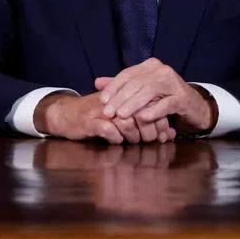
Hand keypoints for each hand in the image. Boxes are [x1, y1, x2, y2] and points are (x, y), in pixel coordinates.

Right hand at [33, 92, 175, 143]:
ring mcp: (101, 111)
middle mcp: (115, 101)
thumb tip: (172, 133)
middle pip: (141, 113)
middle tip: (155, 141)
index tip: (166, 133)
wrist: (67, 114)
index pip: (149, 103)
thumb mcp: (124, 115)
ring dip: (134, 136)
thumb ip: (148, 122)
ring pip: (126, 122)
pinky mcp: (89, 122)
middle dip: (151, 130)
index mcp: (125, 95)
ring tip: (137, 142)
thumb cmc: (100, 116)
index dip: (160, 120)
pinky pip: (107, 130)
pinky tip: (118, 141)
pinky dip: (116, 138)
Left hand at [95, 59, 215, 133]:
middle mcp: (162, 70)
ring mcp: (173, 83)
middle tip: (108, 112)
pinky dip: (154, 110)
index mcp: (150, 66)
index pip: (127, 74)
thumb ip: (121, 86)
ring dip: (133, 104)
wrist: (193, 107)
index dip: (114, 87)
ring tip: (121, 115)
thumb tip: (97, 82)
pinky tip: (143, 118)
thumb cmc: (163, 99)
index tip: (102, 100)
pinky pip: (166, 103)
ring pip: (150, 91)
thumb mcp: (141, 92)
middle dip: (120, 98)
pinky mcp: (183, 97)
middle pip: (137, 82)